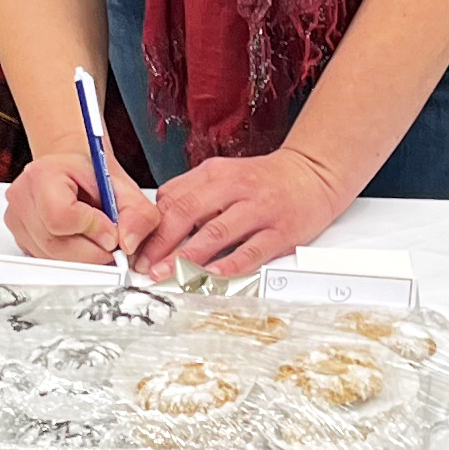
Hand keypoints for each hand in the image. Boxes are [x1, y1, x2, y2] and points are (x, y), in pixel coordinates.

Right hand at [3, 151, 161, 266]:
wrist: (73, 171)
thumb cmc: (93, 176)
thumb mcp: (124, 188)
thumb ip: (137, 215)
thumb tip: (128, 244)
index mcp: (43, 174)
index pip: (61, 216)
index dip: (92, 229)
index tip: (111, 230)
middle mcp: (22, 195)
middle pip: (55, 244)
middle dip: (91, 252)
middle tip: (110, 244)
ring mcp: (16, 218)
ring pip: (50, 257)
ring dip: (82, 258)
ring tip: (96, 240)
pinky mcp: (18, 236)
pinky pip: (45, 260)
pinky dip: (68, 259)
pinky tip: (80, 242)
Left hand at [138, 143, 350, 279]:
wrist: (312, 175)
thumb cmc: (263, 181)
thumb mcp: (223, 176)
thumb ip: (191, 195)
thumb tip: (155, 222)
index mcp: (215, 173)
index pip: (172, 199)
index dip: (149, 226)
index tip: (135, 248)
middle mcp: (235, 188)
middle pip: (188, 213)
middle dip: (161, 243)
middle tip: (144, 266)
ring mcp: (259, 209)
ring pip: (217, 232)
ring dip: (187, 256)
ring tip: (167, 275)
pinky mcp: (280, 230)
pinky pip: (251, 250)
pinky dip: (230, 265)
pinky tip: (212, 276)